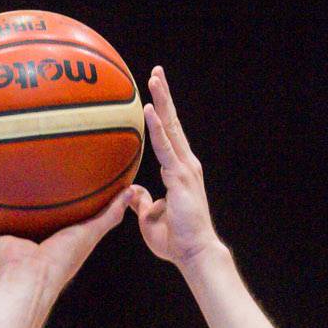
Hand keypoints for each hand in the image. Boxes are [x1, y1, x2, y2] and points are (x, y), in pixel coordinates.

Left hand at [0, 184, 134, 285]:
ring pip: (103, 213)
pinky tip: (132, 187)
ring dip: (115, 199)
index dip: (64, 205)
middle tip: (99, 176)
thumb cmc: (11, 266)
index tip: (65, 188)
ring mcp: (83, 235)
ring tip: (126, 177)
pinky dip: (122, 201)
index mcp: (50, 238)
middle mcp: (69, 236)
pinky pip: (110, 215)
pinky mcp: (91, 234)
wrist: (28, 279)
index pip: (59, 218)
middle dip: (93, 198)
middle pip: (84, 213)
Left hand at [130, 67, 222, 271]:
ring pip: (171, 128)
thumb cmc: (176, 242)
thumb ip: (143, 202)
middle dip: (164, 97)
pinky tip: (149, 110)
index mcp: (180, 171)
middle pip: (173, 123)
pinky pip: (165, 147)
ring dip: (162, 102)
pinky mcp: (181, 176)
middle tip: (156, 73)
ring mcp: (185, 168)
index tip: (154, 94)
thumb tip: (133, 192)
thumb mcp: (150, 218)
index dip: (162, 114)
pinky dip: (157, 128)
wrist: (194, 254)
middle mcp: (185, 164)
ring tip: (153, 78)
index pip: (169, 136)